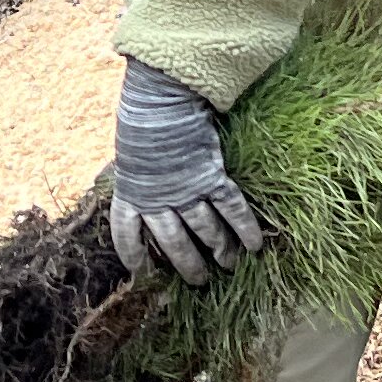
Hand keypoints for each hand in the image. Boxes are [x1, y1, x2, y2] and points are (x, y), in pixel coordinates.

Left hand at [108, 56, 269, 286]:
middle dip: (188, 265)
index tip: (141, 271)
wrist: (161, 100)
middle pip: (174, 243)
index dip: (134, 255)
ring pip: (205, 231)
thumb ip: (140, 175)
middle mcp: (158, 200)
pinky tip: (254, 245)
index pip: (127, 234)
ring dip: (219, 251)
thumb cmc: (143, 120)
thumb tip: (146, 182)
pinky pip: (231, 209)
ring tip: (229, 266)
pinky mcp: (211, 179)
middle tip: (200, 281)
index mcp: (132, 193)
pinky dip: (244, 229)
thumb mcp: (131, 152)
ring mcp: (187, 191)